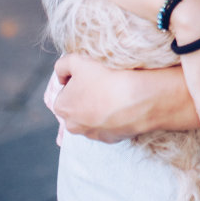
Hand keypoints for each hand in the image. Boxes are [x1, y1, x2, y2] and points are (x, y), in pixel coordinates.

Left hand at [52, 55, 174, 142]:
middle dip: (86, 98)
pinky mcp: (110, 140)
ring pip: (92, 119)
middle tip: (102, 85)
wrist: (138, 99)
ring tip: (114, 95)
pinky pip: (108, 127)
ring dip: (99, 109)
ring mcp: (92, 135)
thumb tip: (61, 76)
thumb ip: (62, 66)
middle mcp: (72, 126)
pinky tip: (122, 107)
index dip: (78, 81)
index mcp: (62, 107)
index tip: (91, 76)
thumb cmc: (106, 78)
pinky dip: (112, 119)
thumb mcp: (78, 60)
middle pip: (77, 108)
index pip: (65, 92)